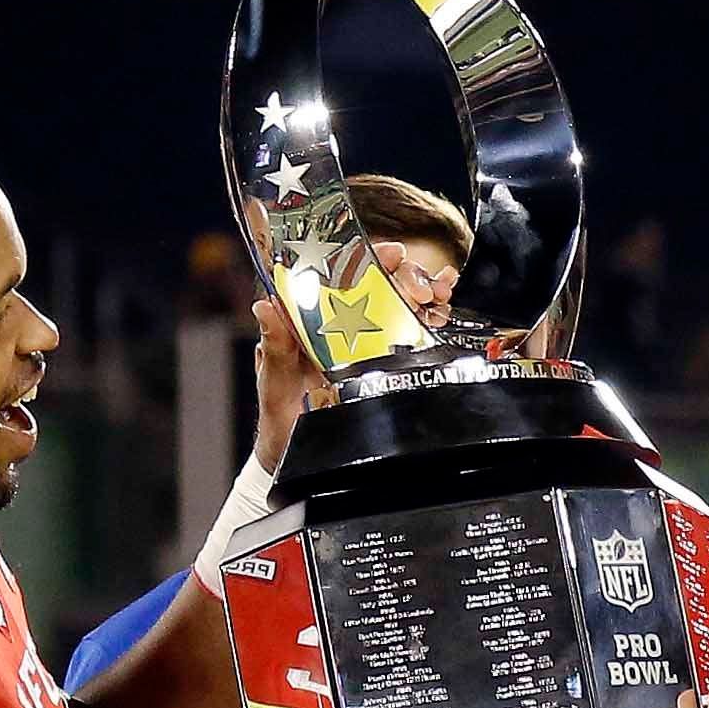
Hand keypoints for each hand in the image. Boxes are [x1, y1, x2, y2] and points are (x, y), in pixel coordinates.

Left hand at [249, 241, 458, 470]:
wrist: (297, 453)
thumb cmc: (280, 414)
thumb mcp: (274, 379)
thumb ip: (274, 344)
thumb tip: (265, 308)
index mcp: (313, 317)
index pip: (343, 273)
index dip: (369, 256)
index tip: (392, 254)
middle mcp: (342, 324)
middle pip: (380, 284)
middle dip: (407, 277)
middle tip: (422, 290)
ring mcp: (365, 343)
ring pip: (400, 305)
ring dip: (425, 292)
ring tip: (440, 296)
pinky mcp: (384, 364)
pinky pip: (411, 335)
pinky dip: (431, 318)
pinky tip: (443, 310)